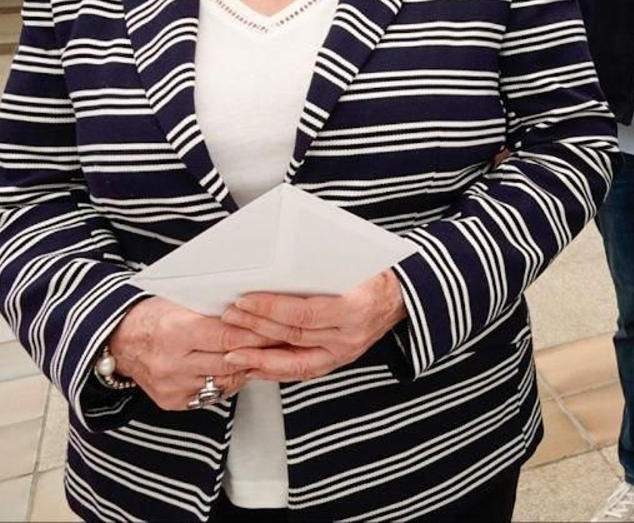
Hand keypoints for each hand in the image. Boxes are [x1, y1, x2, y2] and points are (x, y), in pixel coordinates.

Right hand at [106, 296, 273, 409]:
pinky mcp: (173, 401)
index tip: (280, 329)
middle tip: (285, 342)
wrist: (119, 341)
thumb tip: (255, 311)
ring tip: (268, 355)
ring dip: (247, 367)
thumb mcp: (181, 304)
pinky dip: (228, 381)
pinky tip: (238, 368)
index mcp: (175, 332)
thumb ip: (214, 311)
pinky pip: (213, 393)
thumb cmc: (153, 316)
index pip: (228, 336)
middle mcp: (173, 363)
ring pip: (226, 380)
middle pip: (231, 360)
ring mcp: (173, 386)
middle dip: (260, 351)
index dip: (257, 334)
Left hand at [220, 269, 406, 382]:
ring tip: (231, 350)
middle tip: (228, 317)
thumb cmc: (378, 273)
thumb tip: (278, 262)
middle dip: (256, 328)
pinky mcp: (338, 361)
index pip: (304, 313)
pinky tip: (254, 366)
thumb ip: (319, 265)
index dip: (271, 309)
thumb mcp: (354, 261)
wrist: (405, 295)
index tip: (244, 300)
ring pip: (294, 360)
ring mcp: (344, 352)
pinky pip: (301, 371)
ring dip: (259, 356)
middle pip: (294, 336)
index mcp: (356, 307)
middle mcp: (350, 335)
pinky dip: (274, 370)